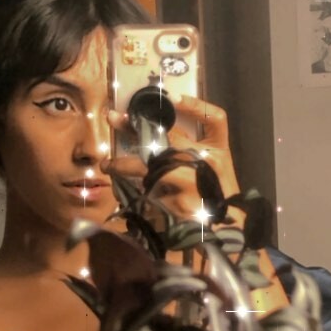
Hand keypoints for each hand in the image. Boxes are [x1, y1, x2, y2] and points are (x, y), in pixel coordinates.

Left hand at [102, 96, 239, 221]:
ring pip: (150, 167)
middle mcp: (206, 165)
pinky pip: (148, 193)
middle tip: (114, 118)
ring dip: (123, 165)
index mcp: (219, 153)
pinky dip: (134, 193)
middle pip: (170, 138)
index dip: (195, 105)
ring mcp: (191, 184)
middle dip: (136, 127)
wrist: (224, 233)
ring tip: (106, 165)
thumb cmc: (216, 198)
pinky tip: (121, 191)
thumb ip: (193, 153)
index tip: (170, 97)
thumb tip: (157, 135)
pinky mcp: (177, 204)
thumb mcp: (215, 172)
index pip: (215, 119)